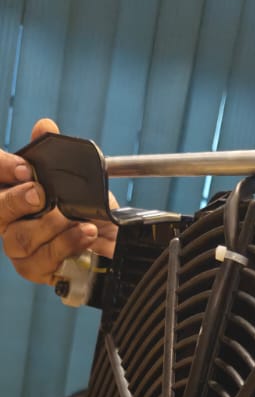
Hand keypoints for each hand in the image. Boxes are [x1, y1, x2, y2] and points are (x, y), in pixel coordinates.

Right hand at [0, 117, 116, 285]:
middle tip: (40, 193)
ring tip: (79, 220)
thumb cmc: (78, 209)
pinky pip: (44, 261)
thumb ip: (53, 154)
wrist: (104, 241)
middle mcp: (8, 221)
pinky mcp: (35, 269)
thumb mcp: (71, 178)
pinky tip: (84, 235)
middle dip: (18, 200)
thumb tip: (44, 127)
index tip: (25, 168)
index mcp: (9, 192)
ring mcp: (19, 247)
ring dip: (51, 227)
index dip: (3, 169)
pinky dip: (67, 246)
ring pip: (21, 239)